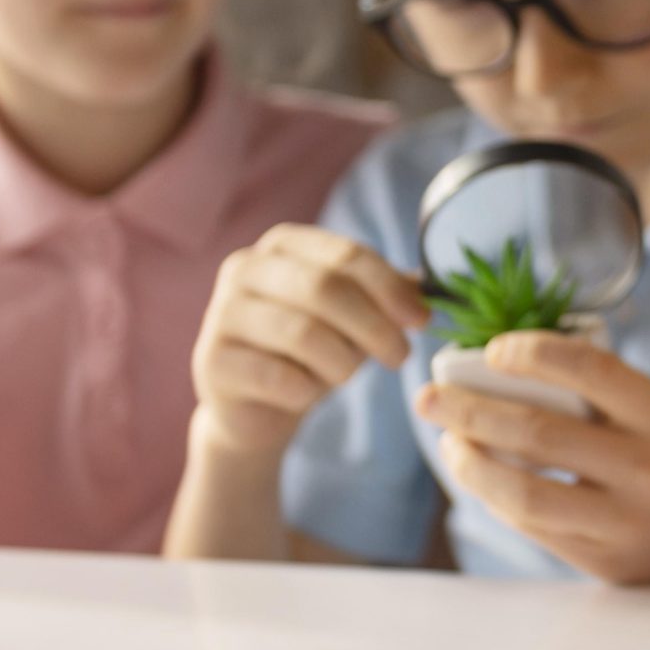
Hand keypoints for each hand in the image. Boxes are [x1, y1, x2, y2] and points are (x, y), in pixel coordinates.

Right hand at [189, 224, 429, 457]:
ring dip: (341, 363)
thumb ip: (389, 294)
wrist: (254, 406)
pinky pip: (280, 377)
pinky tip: (305, 394)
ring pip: (304, 334)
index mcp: (283, 243)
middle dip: (374, 326)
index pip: (348, 255)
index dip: (391, 288)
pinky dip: (307, 390)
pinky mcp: (212, 361)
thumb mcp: (353, 315)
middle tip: (400, 356)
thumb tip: (437, 286)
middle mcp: (245, 267)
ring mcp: (221, 312)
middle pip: (326, 289)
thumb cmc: (311, 350)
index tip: (422, 320)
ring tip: (345, 375)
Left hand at [413, 331, 649, 586]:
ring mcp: (624, 525)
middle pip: (540, 434)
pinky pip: (531, 527)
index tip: (493, 348)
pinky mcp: (602, 564)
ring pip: (525, 494)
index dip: (534, 352)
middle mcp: (647, 472)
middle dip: (470, 410)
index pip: (592, 370)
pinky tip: (477, 474)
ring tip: (449, 441)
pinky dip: (494, 496)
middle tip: (428, 396)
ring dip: (472, 463)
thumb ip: (599, 397)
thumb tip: (499, 370)